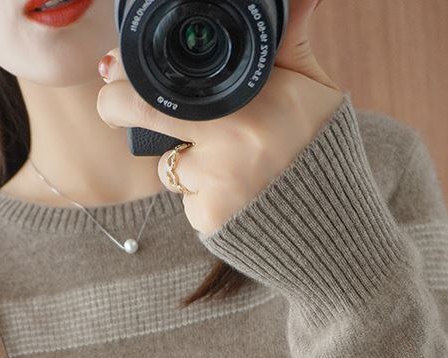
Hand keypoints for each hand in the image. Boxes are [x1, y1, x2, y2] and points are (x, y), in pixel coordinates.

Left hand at [96, 0, 343, 236]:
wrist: (333, 226)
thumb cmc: (320, 150)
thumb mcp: (312, 88)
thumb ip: (290, 42)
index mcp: (251, 98)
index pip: (167, 78)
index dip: (131, 71)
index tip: (117, 67)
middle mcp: (229, 139)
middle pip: (139, 113)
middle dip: (116, 106)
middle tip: (114, 102)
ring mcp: (215, 183)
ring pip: (168, 162)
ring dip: (183, 160)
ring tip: (228, 163)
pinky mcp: (207, 219)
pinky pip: (186, 198)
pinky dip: (201, 195)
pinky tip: (234, 194)